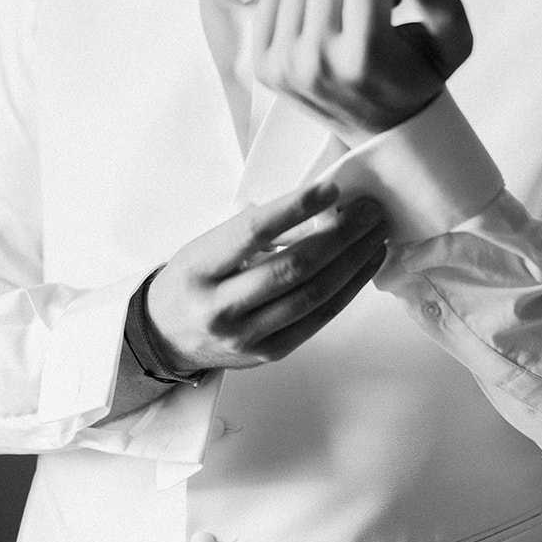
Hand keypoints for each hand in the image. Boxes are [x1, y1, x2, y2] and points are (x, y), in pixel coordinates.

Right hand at [144, 181, 387, 373]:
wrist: (164, 336)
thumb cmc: (194, 280)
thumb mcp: (207, 246)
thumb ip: (257, 231)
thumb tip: (320, 209)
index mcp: (199, 267)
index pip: (253, 231)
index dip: (295, 208)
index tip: (331, 188)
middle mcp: (219, 305)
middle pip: (293, 267)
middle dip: (340, 235)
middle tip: (369, 210)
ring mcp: (245, 335)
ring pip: (312, 295)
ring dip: (352, 261)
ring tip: (376, 234)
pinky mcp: (268, 353)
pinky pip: (317, 319)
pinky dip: (347, 289)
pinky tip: (364, 266)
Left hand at [252, 0, 472, 143]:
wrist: (381, 130)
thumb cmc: (414, 80)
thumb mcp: (452, 47)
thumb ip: (446, 7)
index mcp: (365, 55)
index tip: (388, 5)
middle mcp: (319, 61)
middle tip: (363, 9)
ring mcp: (285, 65)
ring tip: (340, 16)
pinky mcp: (264, 67)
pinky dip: (295, 2)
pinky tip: (314, 24)